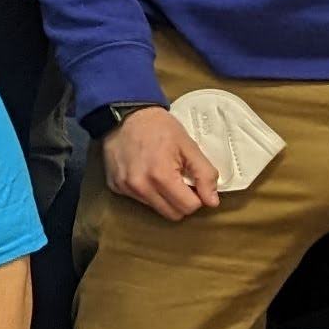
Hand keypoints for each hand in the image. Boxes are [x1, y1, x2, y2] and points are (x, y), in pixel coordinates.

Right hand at [102, 108, 223, 218]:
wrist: (124, 114)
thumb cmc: (159, 127)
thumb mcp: (188, 146)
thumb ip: (204, 174)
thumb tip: (212, 202)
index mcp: (161, 176)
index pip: (189, 207)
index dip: (197, 196)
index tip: (193, 182)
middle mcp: (140, 187)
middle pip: (173, 214)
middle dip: (182, 201)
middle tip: (180, 180)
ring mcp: (125, 188)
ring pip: (156, 209)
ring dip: (165, 198)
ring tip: (162, 175)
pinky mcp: (115, 187)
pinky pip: (140, 201)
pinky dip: (148, 192)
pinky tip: (146, 173)